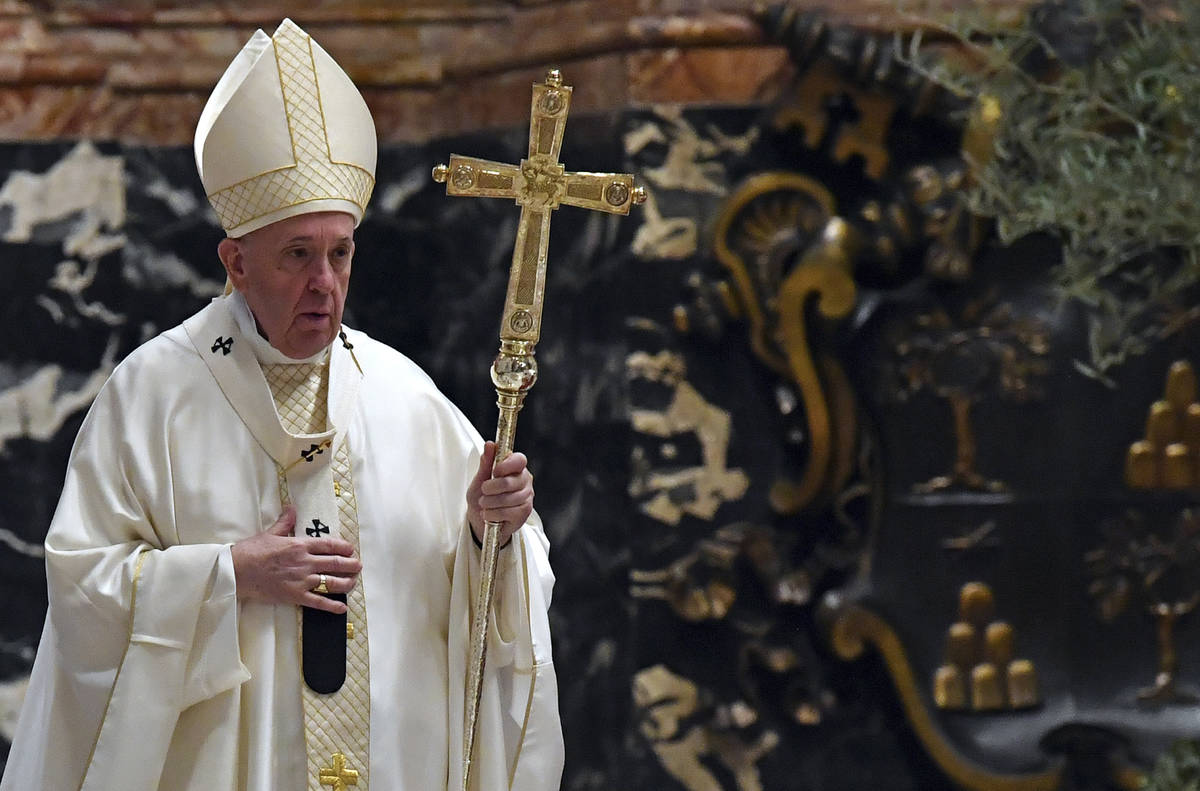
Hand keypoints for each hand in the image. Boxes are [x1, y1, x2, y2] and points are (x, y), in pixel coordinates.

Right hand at [231, 505, 360, 613]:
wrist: (236, 571)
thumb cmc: (251, 551)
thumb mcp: (270, 533)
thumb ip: (285, 522)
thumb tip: (292, 508)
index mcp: (300, 545)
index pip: (329, 545)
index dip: (344, 547)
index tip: (351, 549)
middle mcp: (305, 562)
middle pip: (336, 563)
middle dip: (351, 565)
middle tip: (358, 566)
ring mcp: (301, 580)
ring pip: (332, 582)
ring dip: (347, 583)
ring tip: (353, 582)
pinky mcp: (295, 596)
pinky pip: (318, 601)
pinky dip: (332, 605)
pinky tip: (342, 607)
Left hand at [466, 441, 533, 547]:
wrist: (480, 519)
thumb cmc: (482, 496)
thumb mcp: (480, 478)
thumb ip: (486, 462)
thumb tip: (490, 444)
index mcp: (516, 467)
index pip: (519, 460)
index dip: (506, 465)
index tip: (494, 471)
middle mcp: (525, 481)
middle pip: (510, 482)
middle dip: (491, 488)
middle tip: (483, 490)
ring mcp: (527, 497)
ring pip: (508, 498)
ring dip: (490, 503)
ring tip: (483, 504)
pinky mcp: (525, 512)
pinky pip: (508, 512)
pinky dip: (493, 514)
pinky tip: (488, 514)